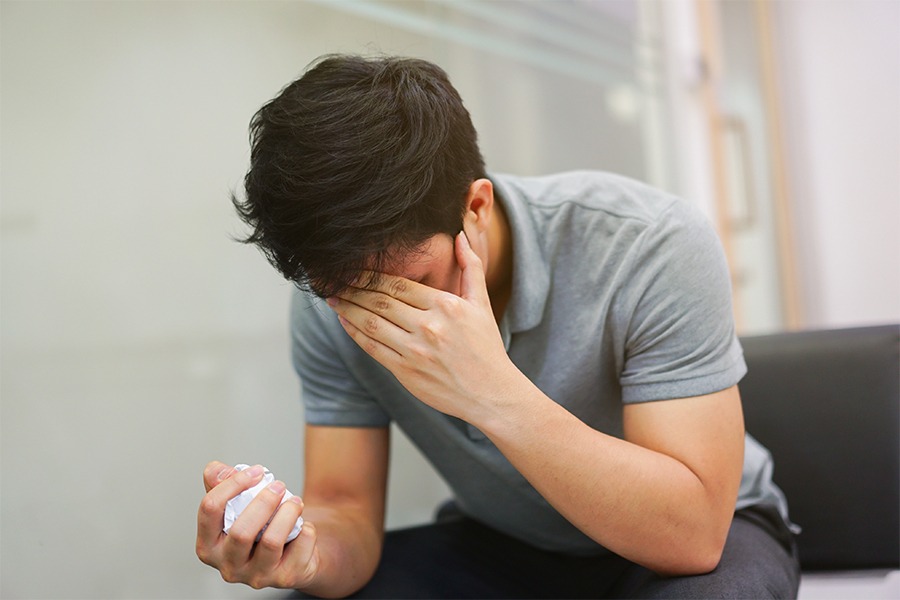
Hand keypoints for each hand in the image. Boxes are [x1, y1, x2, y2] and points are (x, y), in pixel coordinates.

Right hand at [195, 461, 319, 589]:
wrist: (293, 553)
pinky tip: (302, 526)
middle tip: (279, 486)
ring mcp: (256, 576)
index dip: (232, 484)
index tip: (256, 471)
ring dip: (287, 513)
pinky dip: (305, 529)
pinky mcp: (285, 578)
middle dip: (264, 502)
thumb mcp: (238, 504)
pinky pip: (299, 547)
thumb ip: (222, 484)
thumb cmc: (261, 526)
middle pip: (241, 532)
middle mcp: (228, 565)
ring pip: (271, 542)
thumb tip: (215, 469)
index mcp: (208, 545)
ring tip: (295, 501)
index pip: (210, 510)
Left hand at [327, 221, 520, 423]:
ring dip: (348, 308)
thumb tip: (460, 236)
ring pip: (372, 323)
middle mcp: (428, 326)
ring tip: (332, 297)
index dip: (371, 276)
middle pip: (380, 301)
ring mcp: (415, 350)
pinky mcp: (405, 371)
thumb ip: (471, 267)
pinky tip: (345, 321)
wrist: (490, 393)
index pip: (399, 285)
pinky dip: (355, 333)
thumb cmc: (486, 348)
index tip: (353, 269)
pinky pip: (372, 348)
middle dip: (353, 289)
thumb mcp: (482, 304)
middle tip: (334, 280)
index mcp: (445, 305)